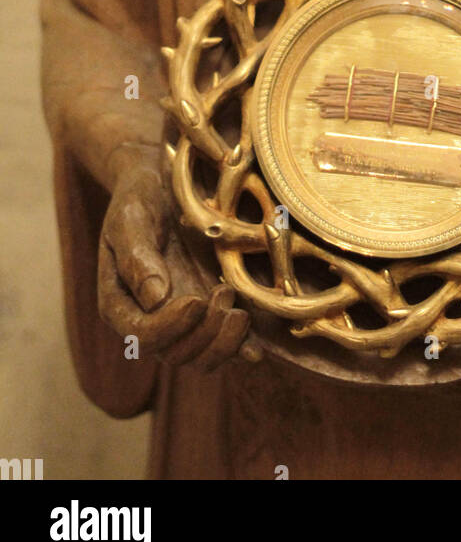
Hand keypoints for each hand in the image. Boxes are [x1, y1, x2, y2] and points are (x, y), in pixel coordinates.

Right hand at [97, 157, 260, 371]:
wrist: (164, 183)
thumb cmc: (140, 198)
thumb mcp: (130, 219)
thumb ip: (137, 258)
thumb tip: (155, 299)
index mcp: (121, 303)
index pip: (141, 337)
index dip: (169, 328)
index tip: (195, 301)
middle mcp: (150, 319)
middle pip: (175, 354)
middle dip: (203, 335)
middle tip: (223, 294)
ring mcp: (183, 318)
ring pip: (201, 357)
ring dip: (224, 345)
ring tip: (240, 312)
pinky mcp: (211, 309)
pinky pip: (226, 343)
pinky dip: (243, 348)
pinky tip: (258, 345)